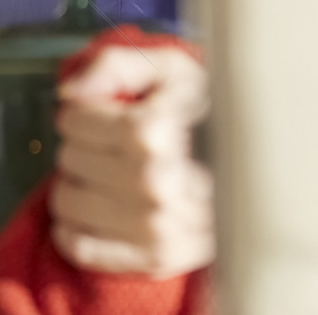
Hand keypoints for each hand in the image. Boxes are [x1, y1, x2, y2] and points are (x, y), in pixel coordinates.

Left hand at [49, 44, 214, 277]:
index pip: (71, 119)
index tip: (105, 116)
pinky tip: (98, 210)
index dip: (81, 112)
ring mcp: (155, 227)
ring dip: (78, 186)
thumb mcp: (165, 69)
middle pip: (68, 158)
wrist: (259, 170)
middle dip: (82, 148)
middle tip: (112, 147)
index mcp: (155, 131)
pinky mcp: (153, 259)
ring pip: (65, 202)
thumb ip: (112, 66)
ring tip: (108, 176)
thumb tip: (68, 93)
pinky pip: (79, 246)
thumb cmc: (201, 113)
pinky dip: (76, 228)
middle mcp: (154, 183)